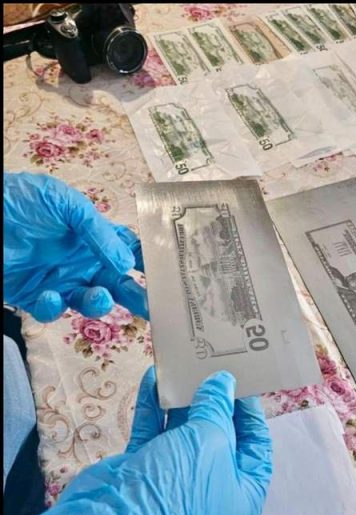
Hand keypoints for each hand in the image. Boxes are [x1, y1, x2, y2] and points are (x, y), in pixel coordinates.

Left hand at [3, 171, 147, 321]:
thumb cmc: (21, 199)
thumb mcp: (67, 204)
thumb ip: (99, 232)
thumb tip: (126, 263)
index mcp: (96, 237)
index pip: (132, 253)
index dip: (151, 264)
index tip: (170, 275)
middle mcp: (84, 261)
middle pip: (120, 284)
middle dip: (138, 296)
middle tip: (153, 306)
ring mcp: (61, 280)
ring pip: (91, 302)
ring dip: (99, 304)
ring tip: (99, 296)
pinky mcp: (35, 296)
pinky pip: (52, 310)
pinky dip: (54, 307)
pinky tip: (50, 295)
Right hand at [21, 368, 272, 514]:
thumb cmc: (177, 490)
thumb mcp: (210, 441)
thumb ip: (217, 408)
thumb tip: (222, 383)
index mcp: (244, 489)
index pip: (256, 442)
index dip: (249, 411)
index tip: (241, 381)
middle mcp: (212, 484)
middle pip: (218, 433)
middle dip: (213, 400)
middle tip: (210, 366)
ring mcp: (176, 477)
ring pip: (182, 430)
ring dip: (181, 399)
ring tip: (182, 366)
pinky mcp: (143, 470)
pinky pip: (152, 431)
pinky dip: (152, 406)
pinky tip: (154, 379)